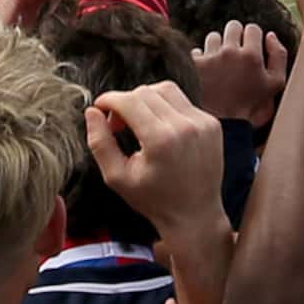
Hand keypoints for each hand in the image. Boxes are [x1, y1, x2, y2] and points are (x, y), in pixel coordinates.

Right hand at [87, 82, 228, 240]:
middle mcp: (185, 126)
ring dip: (146, 99)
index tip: (100, 109)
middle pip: (145, 91)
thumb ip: (100, 143)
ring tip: (138, 123)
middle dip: (125, 102)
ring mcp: (202, 123)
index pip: (129, 100)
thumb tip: (92, 112)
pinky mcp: (212, 124)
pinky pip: (183, 102)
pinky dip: (166, 108)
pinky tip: (159, 129)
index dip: (109, 100)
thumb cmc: (154, 200)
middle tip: (117, 125)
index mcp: (161, 140)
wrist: (195, 214)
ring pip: (166, 90)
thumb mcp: (117, 177)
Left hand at [192, 21, 289, 128]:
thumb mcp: (276, 85)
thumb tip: (270, 36)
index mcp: (252, 56)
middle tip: (235, 55)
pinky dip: (201, 59)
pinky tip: (207, 73)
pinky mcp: (194, 65)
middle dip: (235, 38)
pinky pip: (197, 51)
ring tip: (221, 65)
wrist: (222, 127)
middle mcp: (230, 52)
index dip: (253, 39)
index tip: (250, 51)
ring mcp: (210, 58)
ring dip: (217, 47)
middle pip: (233, 26)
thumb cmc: (251, 107)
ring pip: (213, 37)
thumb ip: (279, 57)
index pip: (253, 29)